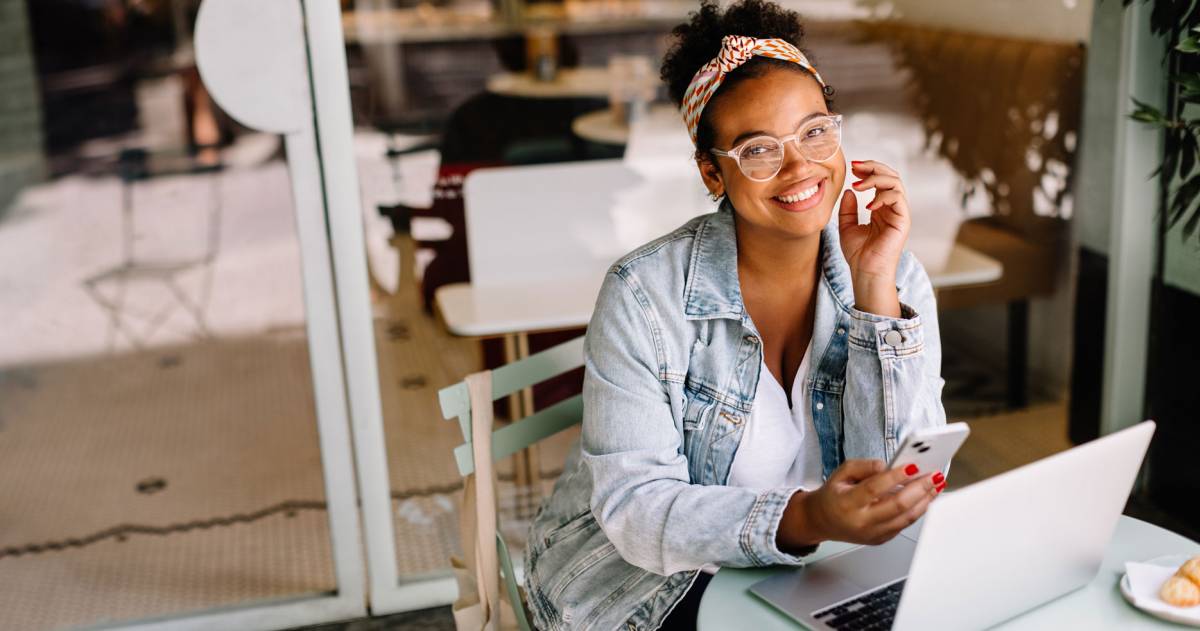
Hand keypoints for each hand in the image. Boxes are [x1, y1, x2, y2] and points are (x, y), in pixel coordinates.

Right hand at [778, 459, 943, 549]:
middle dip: (920, 489)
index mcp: (848, 503)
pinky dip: (918, 509)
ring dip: (925, 500)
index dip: (895, 477)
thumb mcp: (840, 473)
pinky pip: (904, 524)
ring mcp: (873, 533)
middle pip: (897, 506)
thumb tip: (887, 466)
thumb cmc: (833, 495)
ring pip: (906, 518)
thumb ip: (863, 466)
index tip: (913, 466)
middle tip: (934, 475)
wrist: (821, 521)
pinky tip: (925, 497)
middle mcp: (861, 521)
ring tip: (936, 485)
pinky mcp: (881, 539)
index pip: (875, 489)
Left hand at [838, 161, 910, 316]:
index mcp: (881, 208)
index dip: (868, 170)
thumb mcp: (846, 226)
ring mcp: (899, 213)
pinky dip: (882, 196)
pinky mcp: (903, 221)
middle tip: (856, 167)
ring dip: (876, 179)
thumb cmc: (858, 254)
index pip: (880, 180)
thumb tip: (849, 190)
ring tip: (858, 185)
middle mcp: (892, 208)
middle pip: (890, 176)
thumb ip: (848, 208)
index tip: (852, 167)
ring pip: (895, 183)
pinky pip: (898, 199)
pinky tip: (867, 205)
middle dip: (873, 167)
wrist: (864, 272)